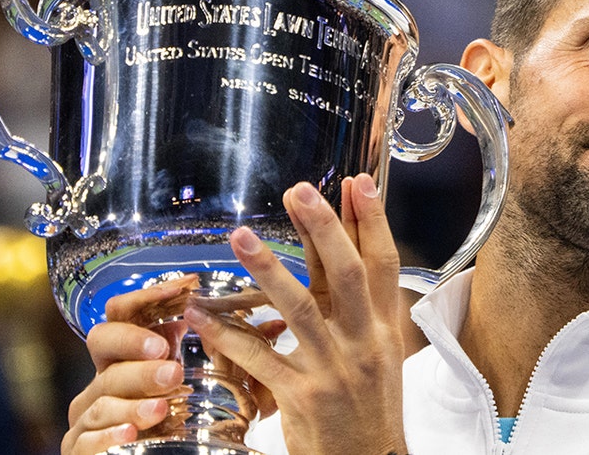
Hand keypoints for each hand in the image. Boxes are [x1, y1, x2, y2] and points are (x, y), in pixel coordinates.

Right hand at [61, 276, 195, 454]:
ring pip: (101, 397)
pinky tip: (129, 434)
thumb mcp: (189, 382)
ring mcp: (87, 412)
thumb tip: (240, 319)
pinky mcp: (79, 446)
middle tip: (170, 361)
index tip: (183, 288)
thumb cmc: (173, 419)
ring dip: (132, 401)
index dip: (147, 296)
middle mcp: (102, 378)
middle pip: (104, 345)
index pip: (121, 311)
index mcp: (127, 355)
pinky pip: (86, 438)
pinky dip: (108, 435)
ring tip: (161, 407)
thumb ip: (201, 353)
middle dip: (135, 345)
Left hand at [185, 174, 406, 454]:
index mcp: (384, 329)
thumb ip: (357, 306)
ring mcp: (334, 370)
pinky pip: (260, 358)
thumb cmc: (369, 406)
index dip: (373, 221)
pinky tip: (204, 315)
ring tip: (241, 235)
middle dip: (324, 228)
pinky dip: (230, 334)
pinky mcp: (302, 397)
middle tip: (299, 191)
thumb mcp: (377, 352)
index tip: (358, 183)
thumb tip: (340, 251)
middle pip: (347, 275)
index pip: (384, 265)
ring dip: (268, 268)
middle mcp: (364, 344)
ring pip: (299, 309)